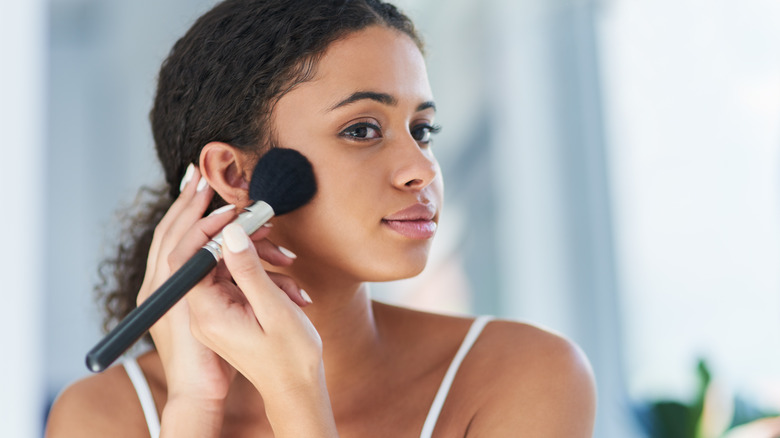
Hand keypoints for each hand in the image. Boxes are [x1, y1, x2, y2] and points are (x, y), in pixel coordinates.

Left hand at [185, 223, 336, 436]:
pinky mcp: (226, 313)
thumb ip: (249, 269)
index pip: (187, 258)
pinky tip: (288, 283)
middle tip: (260, 221)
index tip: (233, 212)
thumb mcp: (274, 310)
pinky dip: (260, 276)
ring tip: (287, 260)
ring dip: (255, 257)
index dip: (205, 228)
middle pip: (202, 257)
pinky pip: (236, 282)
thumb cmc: (289, 358)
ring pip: (224, 267)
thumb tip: (231, 232)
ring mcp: (213, 313)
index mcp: (207, 314)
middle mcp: (203, 313)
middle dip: (232, 235)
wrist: (295, 392)